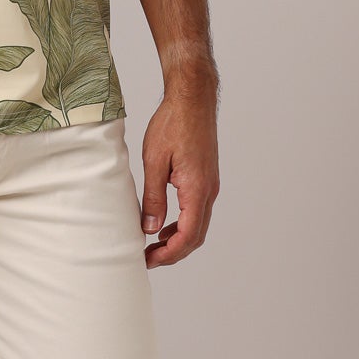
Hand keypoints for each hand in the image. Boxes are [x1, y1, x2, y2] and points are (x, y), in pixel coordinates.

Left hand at [139, 83, 219, 266]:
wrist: (192, 99)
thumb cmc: (173, 124)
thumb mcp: (154, 161)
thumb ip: (154, 197)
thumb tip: (151, 228)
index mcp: (197, 189)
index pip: (187, 236)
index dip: (168, 254)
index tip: (148, 259)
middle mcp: (208, 191)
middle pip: (196, 237)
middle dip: (173, 253)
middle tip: (148, 259)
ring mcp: (210, 185)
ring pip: (198, 226)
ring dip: (178, 241)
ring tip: (153, 247)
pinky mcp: (206, 179)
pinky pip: (197, 211)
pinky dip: (183, 225)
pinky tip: (165, 226)